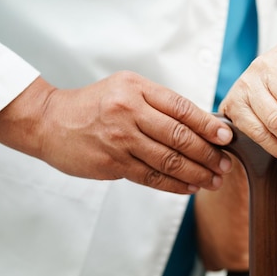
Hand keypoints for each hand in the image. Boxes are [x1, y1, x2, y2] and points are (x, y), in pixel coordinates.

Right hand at [0, 72, 232, 192]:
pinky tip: (190, 187)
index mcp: (137, 89)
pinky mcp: (111, 163)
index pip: (182, 108)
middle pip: (179, 137)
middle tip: (225, 165)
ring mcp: (120, 139)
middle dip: (208, 154)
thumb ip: (160, 104)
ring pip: (168, 161)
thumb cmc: (96, 104)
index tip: (227, 137)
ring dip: (196, 173)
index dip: (208, 125)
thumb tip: (203, 125)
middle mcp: (129, 112)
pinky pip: (150, 177)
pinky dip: (174, 184)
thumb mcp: (128, 88)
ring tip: (214, 180)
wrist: (49, 121)